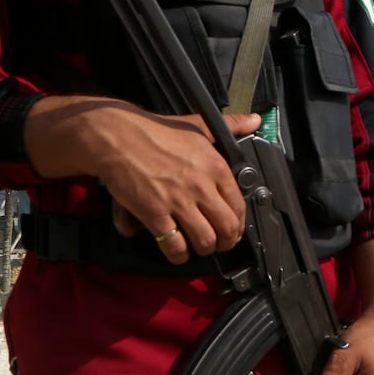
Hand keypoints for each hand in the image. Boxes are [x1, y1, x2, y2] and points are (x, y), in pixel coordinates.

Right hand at [26, 98, 257, 264]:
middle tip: (221, 244)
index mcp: (215, 167)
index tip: (235, 228)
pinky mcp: (154, 213)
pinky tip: (179, 253)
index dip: (239, 223)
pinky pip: (174, 244)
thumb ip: (232, 124)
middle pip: (226, 227)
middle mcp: (201, 186)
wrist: (117, 137)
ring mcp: (178, 201)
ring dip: (205, 249)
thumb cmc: (156, 131)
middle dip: (227, 241)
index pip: (239, 205)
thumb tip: (256, 120)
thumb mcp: (199, 124)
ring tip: (201, 248)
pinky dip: (179, 254)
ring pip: (204, 240)